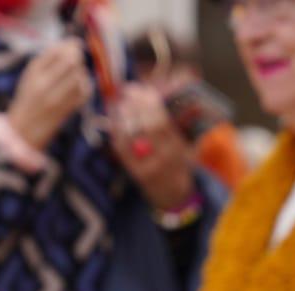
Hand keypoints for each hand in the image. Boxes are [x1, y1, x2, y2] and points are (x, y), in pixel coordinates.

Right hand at [6, 40, 91, 150]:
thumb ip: (49, 59)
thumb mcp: (32, 74)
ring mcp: (56, 99)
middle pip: (70, 62)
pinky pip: (84, 93)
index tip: (75, 44)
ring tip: (76, 73)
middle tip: (78, 57)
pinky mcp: (67, 110)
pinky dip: (86, 86)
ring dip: (82, 72)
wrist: (26, 127)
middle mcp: (43, 84)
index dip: (70, 45)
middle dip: (78, 56)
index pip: (56, 51)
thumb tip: (74, 43)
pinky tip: (79, 85)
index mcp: (33, 72)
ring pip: (79, 77)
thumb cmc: (31, 95)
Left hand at [110, 83, 195, 211]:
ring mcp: (147, 166)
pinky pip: (121, 148)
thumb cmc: (177, 166)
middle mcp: (163, 158)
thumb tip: (152, 97)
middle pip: (145, 126)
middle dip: (135, 105)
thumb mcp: (181, 146)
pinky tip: (114, 119)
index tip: (142, 89)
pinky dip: (116, 131)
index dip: (150, 103)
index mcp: (176, 149)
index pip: (161, 121)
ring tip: (119, 101)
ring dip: (123, 115)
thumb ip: (169, 126)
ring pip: (131, 135)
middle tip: (127, 90)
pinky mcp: (134, 172)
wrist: (174, 196)